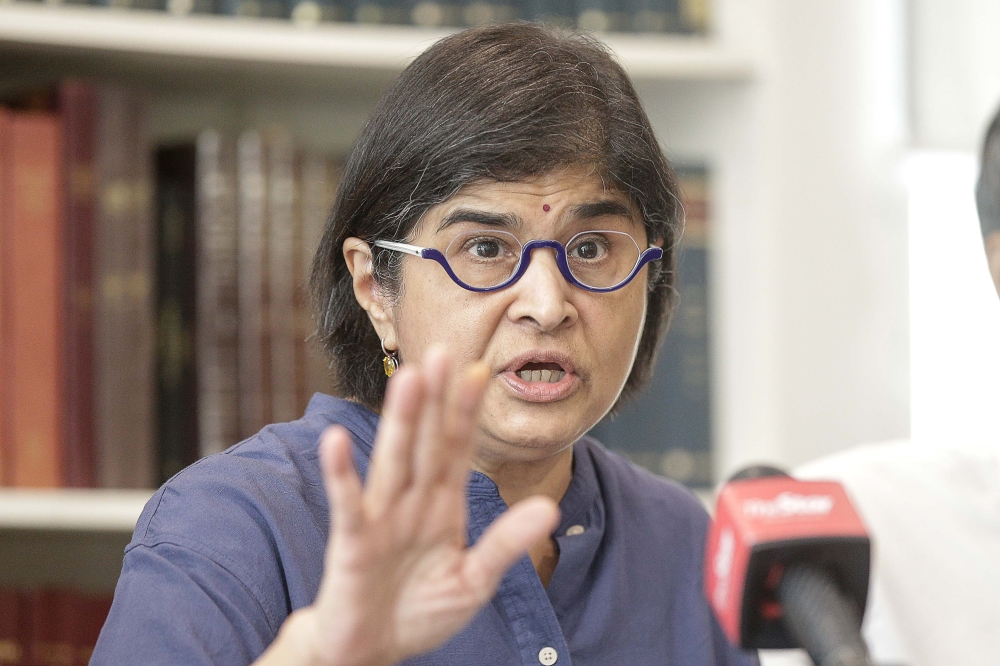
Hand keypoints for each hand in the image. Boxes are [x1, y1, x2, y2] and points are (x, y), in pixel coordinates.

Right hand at [257, 347, 559, 665]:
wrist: (372, 650)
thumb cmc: (420, 611)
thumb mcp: (474, 580)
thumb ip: (506, 544)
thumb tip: (550, 508)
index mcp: (442, 506)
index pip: (457, 449)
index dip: (467, 411)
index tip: (480, 370)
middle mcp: (412, 502)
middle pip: (426, 442)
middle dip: (435, 399)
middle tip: (442, 351)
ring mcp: (381, 519)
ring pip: (394, 461)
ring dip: (401, 421)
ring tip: (408, 377)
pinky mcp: (353, 544)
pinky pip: (349, 505)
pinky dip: (341, 475)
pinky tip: (336, 440)